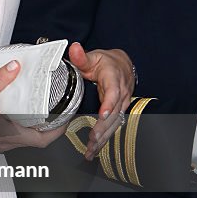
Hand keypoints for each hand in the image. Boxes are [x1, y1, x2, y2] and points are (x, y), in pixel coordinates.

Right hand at [0, 60, 66, 151]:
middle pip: (37, 139)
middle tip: (56, 110)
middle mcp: (5, 142)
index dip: (58, 130)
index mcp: (7, 134)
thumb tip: (14, 67)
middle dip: (49, 126)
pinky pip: (14, 136)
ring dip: (35, 126)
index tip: (65, 118)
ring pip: (25, 138)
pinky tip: (17, 113)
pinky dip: (21, 125)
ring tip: (40, 109)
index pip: (43, 140)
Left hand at [68, 42, 134, 158]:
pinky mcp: (119, 112)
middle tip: (93, 138)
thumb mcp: (93, 57)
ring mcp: (121, 104)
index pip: (114, 91)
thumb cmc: (106, 62)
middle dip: (104, 127)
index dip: (109, 103)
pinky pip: (112, 127)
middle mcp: (121, 93)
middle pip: (115, 112)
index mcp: (114, 78)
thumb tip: (74, 48)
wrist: (122, 65)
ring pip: (115, 123)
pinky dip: (104, 139)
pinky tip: (94, 149)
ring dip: (104, 137)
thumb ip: (82, 56)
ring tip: (91, 149)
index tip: (103, 114)